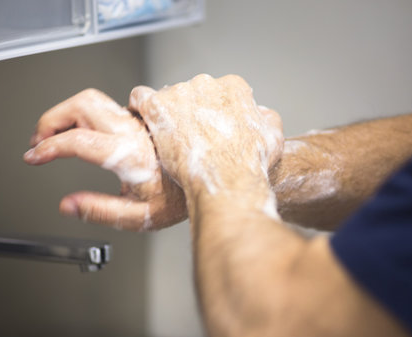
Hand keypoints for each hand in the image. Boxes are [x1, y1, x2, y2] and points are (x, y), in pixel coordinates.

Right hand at [24, 89, 186, 230]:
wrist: (213, 182)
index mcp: (127, 155)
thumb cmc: (181, 200)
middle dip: (51, 119)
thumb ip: (98, 211)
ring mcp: (140, 120)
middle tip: (41, 139)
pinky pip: (114, 103)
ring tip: (60, 133)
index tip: (34, 156)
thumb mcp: (136, 217)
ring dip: (69, 112)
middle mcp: (132, 131)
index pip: (76, 141)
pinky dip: (92, 112)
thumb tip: (68, 205)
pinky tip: (90, 130)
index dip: (47, 147)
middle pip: (80, 105)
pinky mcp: (147, 116)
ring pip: (95, 98)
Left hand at [129, 74, 282, 199]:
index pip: (216, 92)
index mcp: (234, 87)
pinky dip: (140, 107)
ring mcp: (180, 92)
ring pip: (165, 96)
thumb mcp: (272, 139)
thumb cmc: (248, 163)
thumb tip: (262, 113)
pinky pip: (140, 97)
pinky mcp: (158, 106)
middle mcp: (206, 83)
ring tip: (166, 139)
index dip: (209, 112)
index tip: (205, 128)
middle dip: (187, 112)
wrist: (226, 179)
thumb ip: (267, 119)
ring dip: (165, 114)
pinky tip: (143, 122)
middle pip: (190, 93)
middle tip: (186, 138)